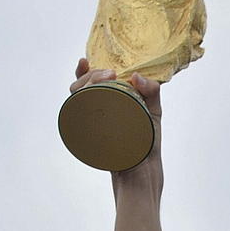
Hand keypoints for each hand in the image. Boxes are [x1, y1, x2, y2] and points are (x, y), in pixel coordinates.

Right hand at [71, 58, 162, 182]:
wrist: (144, 169)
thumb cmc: (148, 141)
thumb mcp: (153, 111)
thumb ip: (151, 91)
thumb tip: (135, 76)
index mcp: (108, 101)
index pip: (90, 83)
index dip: (83, 71)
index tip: (84, 61)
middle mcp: (97, 110)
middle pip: (81, 86)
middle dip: (91, 75)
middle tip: (110, 74)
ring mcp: (91, 123)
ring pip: (77, 97)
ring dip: (84, 84)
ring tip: (104, 80)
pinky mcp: (89, 135)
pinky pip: (76, 117)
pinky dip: (76, 103)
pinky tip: (79, 95)